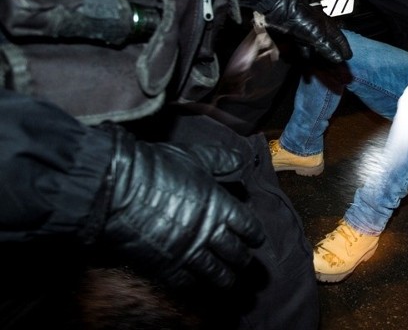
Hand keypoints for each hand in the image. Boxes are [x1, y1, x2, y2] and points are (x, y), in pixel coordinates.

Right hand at [93, 134, 265, 288]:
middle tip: (242, 260)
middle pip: (235, 253)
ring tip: (229, 280)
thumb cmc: (156, 167)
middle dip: (241, 257)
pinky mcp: (164, 266)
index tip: (256, 239)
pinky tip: (198, 285)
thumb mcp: (194, 157)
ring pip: (216, 273)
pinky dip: (196, 286)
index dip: (254, 234)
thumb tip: (241, 160)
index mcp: (220, 205)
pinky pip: (187, 283)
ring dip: (225, 278)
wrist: (117, 187)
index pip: (248, 227)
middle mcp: (208, 232)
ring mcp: (187, 252)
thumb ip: (221, 160)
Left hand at [263, 0, 351, 62]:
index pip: (339, 39)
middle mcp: (319, 29)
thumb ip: (327, 47)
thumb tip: (339, 59)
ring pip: (317, 48)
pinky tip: (307, 67)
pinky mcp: (297, 36)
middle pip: (329, 45)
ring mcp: (308, 33)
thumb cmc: (301, 19)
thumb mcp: (316, 34)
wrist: (281, 9)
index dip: (344, 49)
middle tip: (336, 68)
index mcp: (327, 26)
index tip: (348, 58)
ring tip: (323, 71)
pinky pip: (304, 49)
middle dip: (332, 56)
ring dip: (319, 59)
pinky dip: (307, 57)